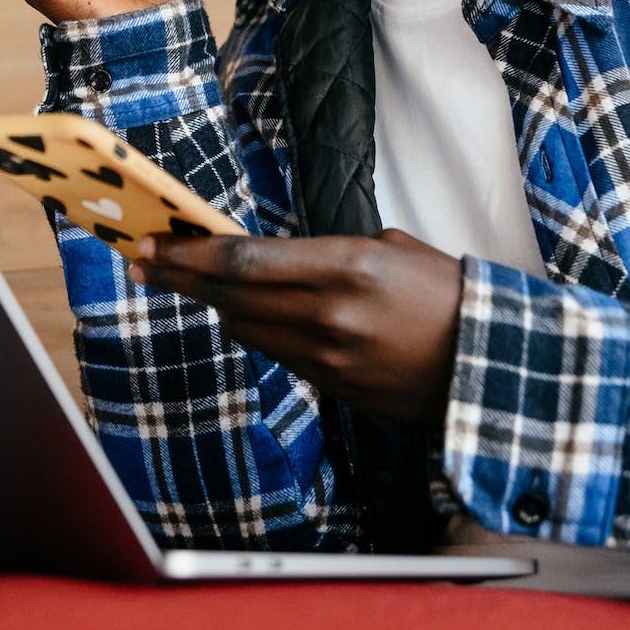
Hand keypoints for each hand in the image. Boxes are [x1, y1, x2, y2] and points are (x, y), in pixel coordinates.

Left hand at [130, 229, 463, 423]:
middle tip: (142, 261)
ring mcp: (327, 356)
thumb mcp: (392, 247)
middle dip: (179, 277)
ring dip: (213, 304)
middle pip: (230, 295)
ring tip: (186, 282)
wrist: (487, 363)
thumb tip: (281, 257)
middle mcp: (328, 313)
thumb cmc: (446, 295)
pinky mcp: (331, 386)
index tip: (154, 244)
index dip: (190, 253)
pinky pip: (274, 353)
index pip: (245, 260)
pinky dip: (253, 329)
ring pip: (244, 327)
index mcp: (346, 266)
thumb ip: (330, 250)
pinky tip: (240, 313)